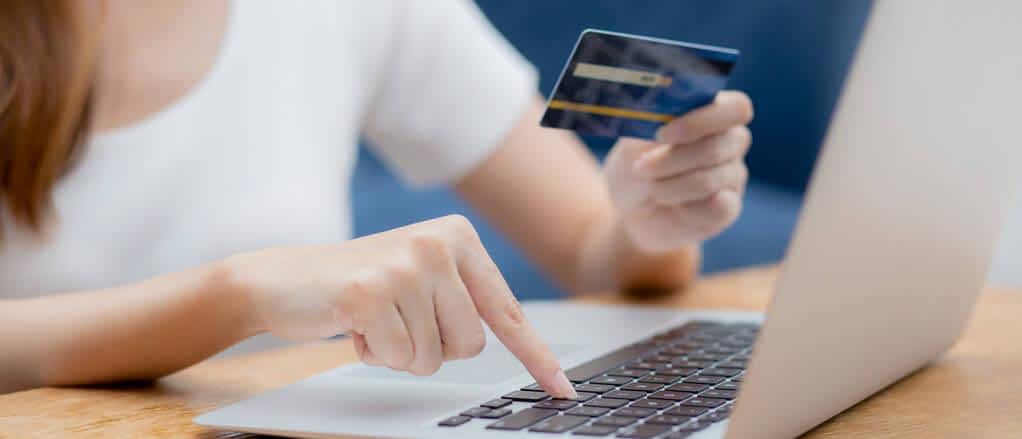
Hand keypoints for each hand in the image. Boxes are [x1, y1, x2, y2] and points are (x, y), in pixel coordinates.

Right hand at [220, 215, 575, 397]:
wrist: (284, 278)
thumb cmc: (361, 287)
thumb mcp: (422, 279)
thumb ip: (464, 300)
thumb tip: (516, 342)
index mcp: (458, 238)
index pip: (506, 310)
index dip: (535, 357)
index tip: (561, 389)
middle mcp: (437, 244)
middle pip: (471, 344)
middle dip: (432, 347)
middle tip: (398, 319)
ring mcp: (404, 266)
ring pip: (433, 356)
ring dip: (400, 351)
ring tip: (375, 318)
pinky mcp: (370, 291)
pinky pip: (396, 358)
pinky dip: (373, 353)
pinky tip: (354, 322)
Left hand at [604, 91, 753, 252]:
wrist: (631, 206)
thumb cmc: (635, 162)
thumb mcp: (634, 140)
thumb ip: (653, 126)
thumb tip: (666, 122)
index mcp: (714, 112)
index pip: (735, 108)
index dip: (701, 121)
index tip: (662, 134)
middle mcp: (731, 141)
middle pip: (720, 146)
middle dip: (672, 159)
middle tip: (640, 167)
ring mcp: (733, 175)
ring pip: (710, 180)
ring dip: (670, 186)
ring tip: (650, 188)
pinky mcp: (729, 208)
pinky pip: (717, 208)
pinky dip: (684, 209)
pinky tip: (672, 206)